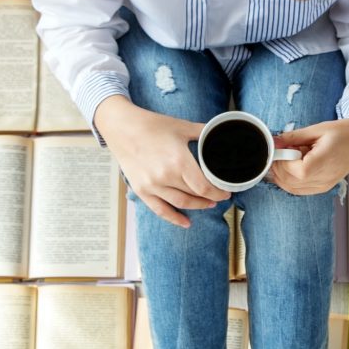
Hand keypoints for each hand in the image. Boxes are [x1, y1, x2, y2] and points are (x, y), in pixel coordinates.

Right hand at [94, 96, 229, 227]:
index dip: (218, 193)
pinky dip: (174, 218)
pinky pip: (160, 210)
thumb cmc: (152, 125)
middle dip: (210, 197)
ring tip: (207, 204)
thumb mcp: (182, 127)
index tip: (226, 193)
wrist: (122, 127)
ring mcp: (152, 185)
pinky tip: (186, 222)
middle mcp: (166, 176)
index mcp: (179, 161)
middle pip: (195, 195)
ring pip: (181, 204)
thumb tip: (219, 133)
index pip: (204, 187)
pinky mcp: (141, 190)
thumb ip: (203, 132)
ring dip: (196, 206)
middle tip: (219, 196)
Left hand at [269, 116, 348, 194]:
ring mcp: (323, 186)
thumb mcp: (316, 129)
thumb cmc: (342, 133)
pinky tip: (293, 166)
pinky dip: (290, 180)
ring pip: (291, 188)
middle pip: (290, 182)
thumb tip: (274, 141)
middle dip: (279, 167)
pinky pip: (299, 190)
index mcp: (323, 163)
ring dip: (283, 174)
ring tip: (290, 157)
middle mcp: (324, 179)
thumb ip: (293, 137)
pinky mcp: (322, 188)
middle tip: (281, 151)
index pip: (295, 170)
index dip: (282, 161)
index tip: (279, 149)